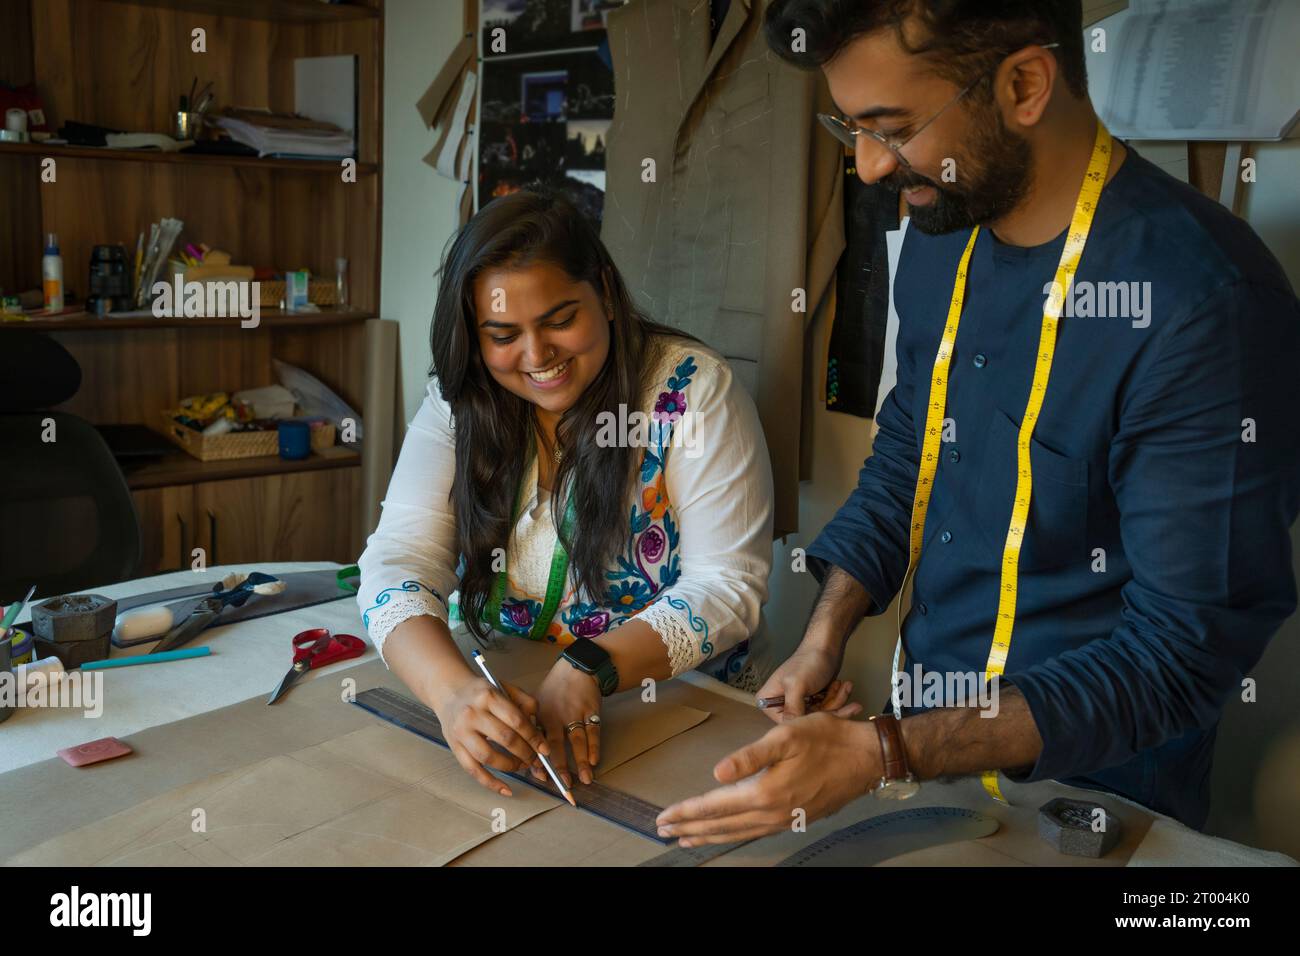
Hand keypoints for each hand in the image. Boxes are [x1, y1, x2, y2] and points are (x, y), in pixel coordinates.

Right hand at [430, 674, 548, 797]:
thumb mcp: (503, 687)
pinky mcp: (454, 747)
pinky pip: (473, 770)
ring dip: (510, 766)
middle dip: (525, 753)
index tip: (544, 749)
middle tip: (536, 759)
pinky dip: (491, 783)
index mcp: (488, 696)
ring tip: (521, 766)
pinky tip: (506, 790)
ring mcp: (461, 732)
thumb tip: (537, 728)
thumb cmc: (480, 692)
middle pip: (505, 738)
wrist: (449, 691)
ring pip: (488, 757)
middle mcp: (472, 714)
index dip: (534, 737)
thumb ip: (524, 702)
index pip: (516, 720)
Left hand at [532, 659, 602, 786]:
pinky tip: (595, 760)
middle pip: (556, 745)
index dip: (538, 761)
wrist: (577, 669)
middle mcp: (556, 716)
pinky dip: (594, 747)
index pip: (536, 742)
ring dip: (581, 761)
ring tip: (585, 780)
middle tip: (563, 785)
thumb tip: (527, 754)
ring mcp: (575, 713)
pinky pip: (593, 732)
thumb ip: (532, 726)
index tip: (541, 778)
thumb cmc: (554, 690)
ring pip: (577, 741)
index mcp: (540, 716)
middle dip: (560, 766)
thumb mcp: (536, 703)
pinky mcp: (591, 711)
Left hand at [656, 713, 879, 846]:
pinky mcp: (795, 819)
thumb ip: (750, 756)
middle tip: (663, 830)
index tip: (662, 817)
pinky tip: (729, 832)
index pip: (714, 807)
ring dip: (710, 835)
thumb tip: (716, 774)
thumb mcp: (786, 736)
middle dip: (690, 827)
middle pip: (721, 825)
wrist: (866, 758)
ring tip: (687, 838)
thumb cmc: (826, 738)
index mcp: (764, 793)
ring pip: (738, 833)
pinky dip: (734, 834)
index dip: (686, 811)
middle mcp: (772, 814)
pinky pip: (755, 832)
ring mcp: (784, 820)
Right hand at [756, 641, 862, 721]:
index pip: (787, 724)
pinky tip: (842, 686)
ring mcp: (797, 703)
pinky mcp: (812, 701)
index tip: (826, 712)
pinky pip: (826, 709)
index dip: (808, 720)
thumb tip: (791, 728)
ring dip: (835, 701)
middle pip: (806, 721)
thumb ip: (792, 708)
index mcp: (768, 701)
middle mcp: (780, 704)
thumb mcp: (797, 685)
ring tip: (843, 685)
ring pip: (819, 716)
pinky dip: (837, 698)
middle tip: (841, 696)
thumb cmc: (809, 661)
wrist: (826, 646)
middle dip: (828, 709)